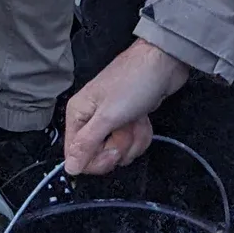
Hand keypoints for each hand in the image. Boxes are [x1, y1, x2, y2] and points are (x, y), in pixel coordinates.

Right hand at [64, 38, 190, 173]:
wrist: (164, 63)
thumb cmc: (134, 83)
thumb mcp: (108, 117)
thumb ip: (86, 144)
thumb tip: (69, 169)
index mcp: (78, 114)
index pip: (76, 155)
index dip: (96, 160)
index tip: (113, 153)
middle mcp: (90, 118)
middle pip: (99, 154)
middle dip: (119, 146)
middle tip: (126, 128)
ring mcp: (111, 120)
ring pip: (119, 150)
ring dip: (133, 138)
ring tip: (137, 118)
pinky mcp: (128, 120)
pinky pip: (132, 141)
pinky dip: (141, 133)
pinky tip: (144, 118)